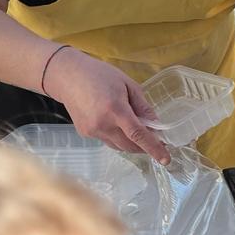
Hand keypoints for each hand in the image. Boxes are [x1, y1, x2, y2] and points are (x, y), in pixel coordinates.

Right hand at [43, 47, 170, 164]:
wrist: (68, 76)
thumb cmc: (100, 75)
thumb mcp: (128, 85)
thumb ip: (143, 107)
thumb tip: (156, 125)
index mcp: (116, 110)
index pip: (138, 135)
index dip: (154, 148)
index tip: (166, 159)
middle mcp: (103, 124)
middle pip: (130, 146)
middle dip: (145, 147)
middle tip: (157, 140)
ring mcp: (92, 131)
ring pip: (119, 146)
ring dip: (132, 144)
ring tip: (138, 131)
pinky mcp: (85, 134)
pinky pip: (108, 141)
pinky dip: (118, 138)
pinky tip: (117, 125)